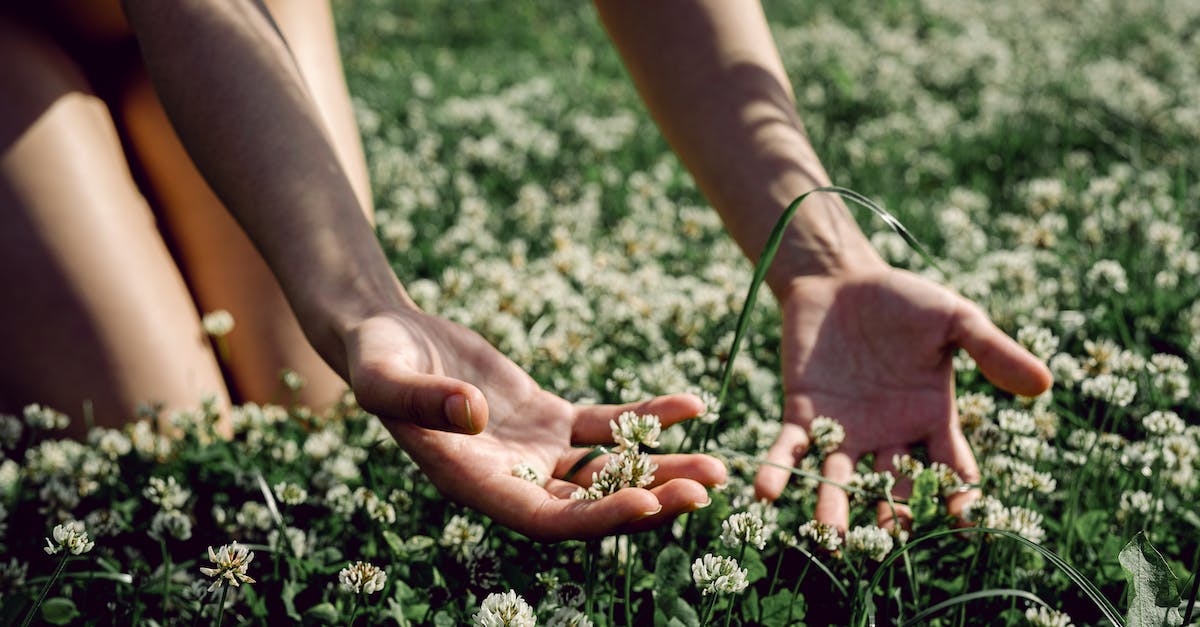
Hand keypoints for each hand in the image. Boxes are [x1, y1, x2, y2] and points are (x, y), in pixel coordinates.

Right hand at [342, 310, 726, 540]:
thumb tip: (472, 415)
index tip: (650, 504)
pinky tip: (691, 405)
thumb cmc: (374, 359)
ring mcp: (536, 452)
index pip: (546, 519)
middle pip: (593, 503)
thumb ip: (422, 400)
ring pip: (609, 468)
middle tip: (710, 487)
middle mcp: (512, 479)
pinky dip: (647, 417)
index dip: (598, 517)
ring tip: (718, 464)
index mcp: (474, 485)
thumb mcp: (384, 378)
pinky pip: (607, 423)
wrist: (386, 335)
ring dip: (662, 468)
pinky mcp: (551, 418)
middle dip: (652, 499)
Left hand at [753, 266, 1051, 529]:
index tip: (964, 523)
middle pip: (891, 487)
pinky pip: (789, 450)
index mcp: (931, 420)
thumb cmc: (904, 299)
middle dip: (890, 516)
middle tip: (887, 541)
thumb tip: (1043, 384)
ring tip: (828, 538)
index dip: (958, 497)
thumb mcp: (955, 319)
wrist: (841, 278)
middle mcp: (888, 436)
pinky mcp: (802, 414)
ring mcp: (844, 430)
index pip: (949, 471)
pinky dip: (778, 471)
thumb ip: (992, 350)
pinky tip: (765, 493)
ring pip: (839, 480)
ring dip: (832, 509)